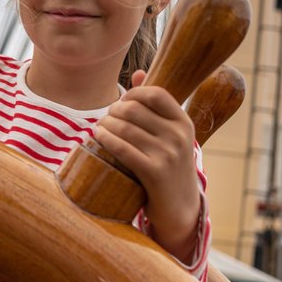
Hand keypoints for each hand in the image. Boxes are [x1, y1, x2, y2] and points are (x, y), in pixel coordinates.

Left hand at [92, 69, 200, 261]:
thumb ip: (155, 104)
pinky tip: (98, 137)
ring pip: (124, 127)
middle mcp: (179, 135)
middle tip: (107, 118)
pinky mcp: (154, 172)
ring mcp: (168, 154)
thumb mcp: (169, 134)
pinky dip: (105, 139)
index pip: (154, 93)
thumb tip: (139, 72)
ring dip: (105, 124)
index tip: (121, 103)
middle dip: (114, 110)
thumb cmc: (169, 165)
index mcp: (183, 122)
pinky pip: (122, 148)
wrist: (180, 208)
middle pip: (134, 108)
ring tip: (99, 128)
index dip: (131, 93)